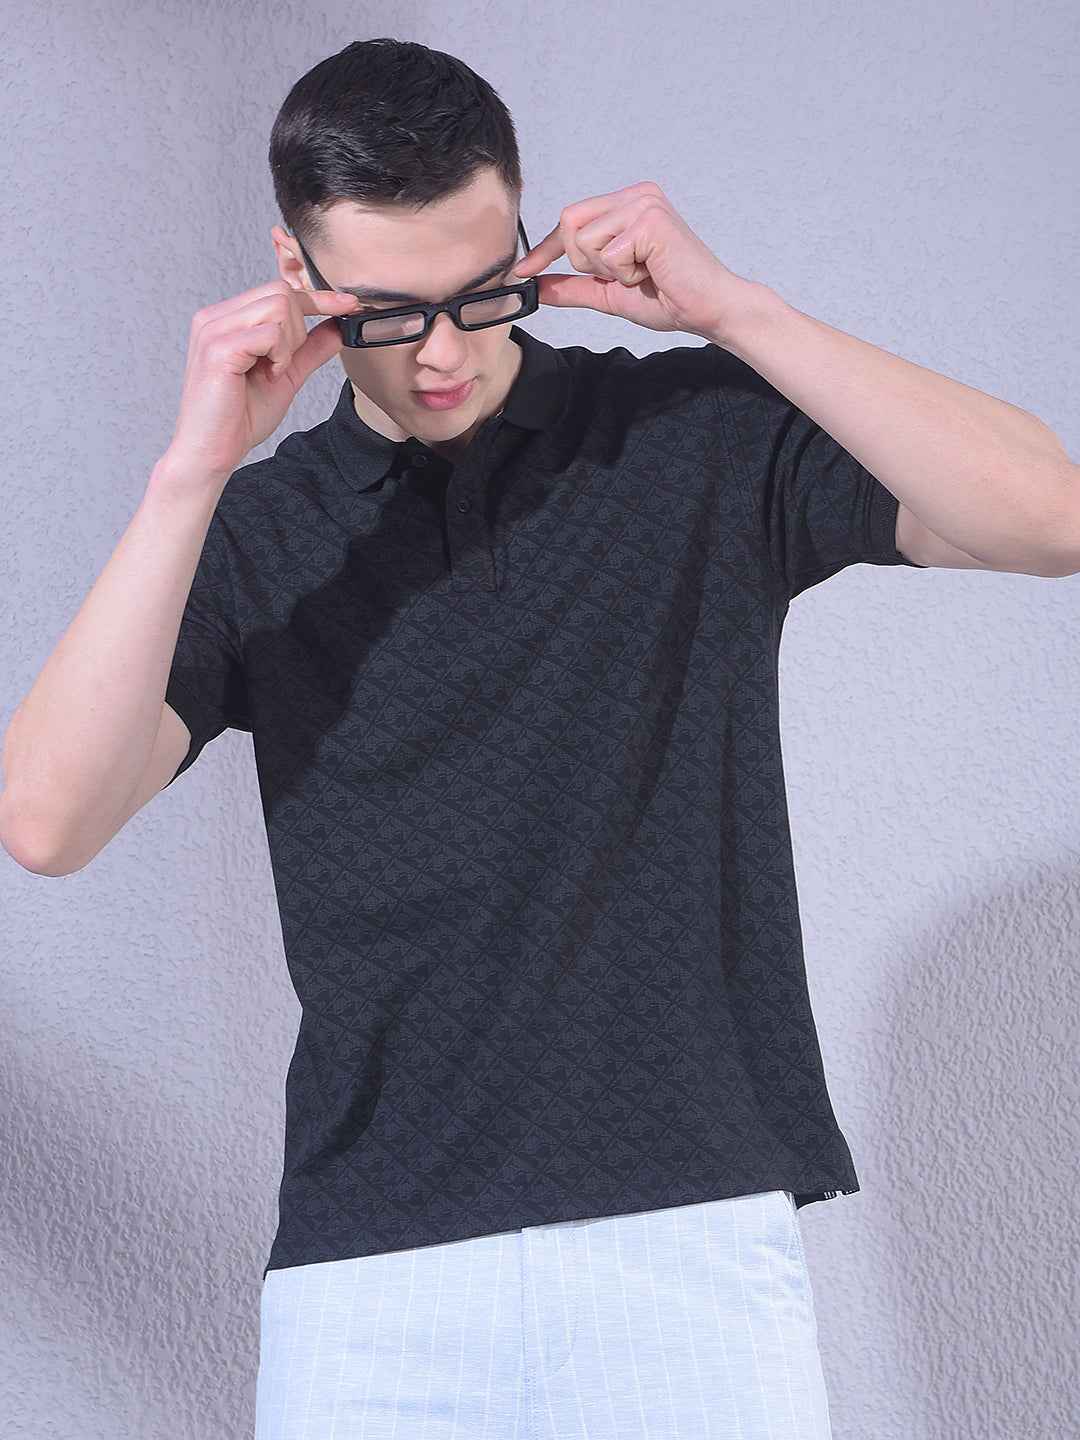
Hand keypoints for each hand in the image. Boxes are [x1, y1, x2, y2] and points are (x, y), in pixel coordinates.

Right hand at [164, 279, 360, 486]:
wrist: (211, 452)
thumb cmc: (240, 419)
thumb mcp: (285, 376)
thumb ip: (308, 350)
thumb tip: (337, 327)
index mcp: (226, 320)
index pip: (277, 290)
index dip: (318, 298)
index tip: (349, 305)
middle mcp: (215, 318)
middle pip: (281, 292)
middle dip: (300, 329)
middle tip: (285, 364)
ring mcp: (213, 330)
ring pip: (278, 306)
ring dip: (289, 344)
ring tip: (273, 371)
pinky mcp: (218, 348)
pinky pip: (270, 333)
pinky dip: (280, 356)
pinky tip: (268, 376)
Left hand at [510, 181, 762, 343]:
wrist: (707, 310)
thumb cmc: (669, 298)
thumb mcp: (609, 292)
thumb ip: (573, 286)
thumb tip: (536, 287)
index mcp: (626, 205)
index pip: (571, 221)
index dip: (545, 249)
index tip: (523, 271)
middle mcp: (635, 196)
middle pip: (569, 223)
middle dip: (585, 261)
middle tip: (624, 274)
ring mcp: (643, 203)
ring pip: (586, 241)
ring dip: (608, 270)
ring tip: (643, 272)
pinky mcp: (650, 219)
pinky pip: (608, 254)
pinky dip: (625, 274)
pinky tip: (653, 272)